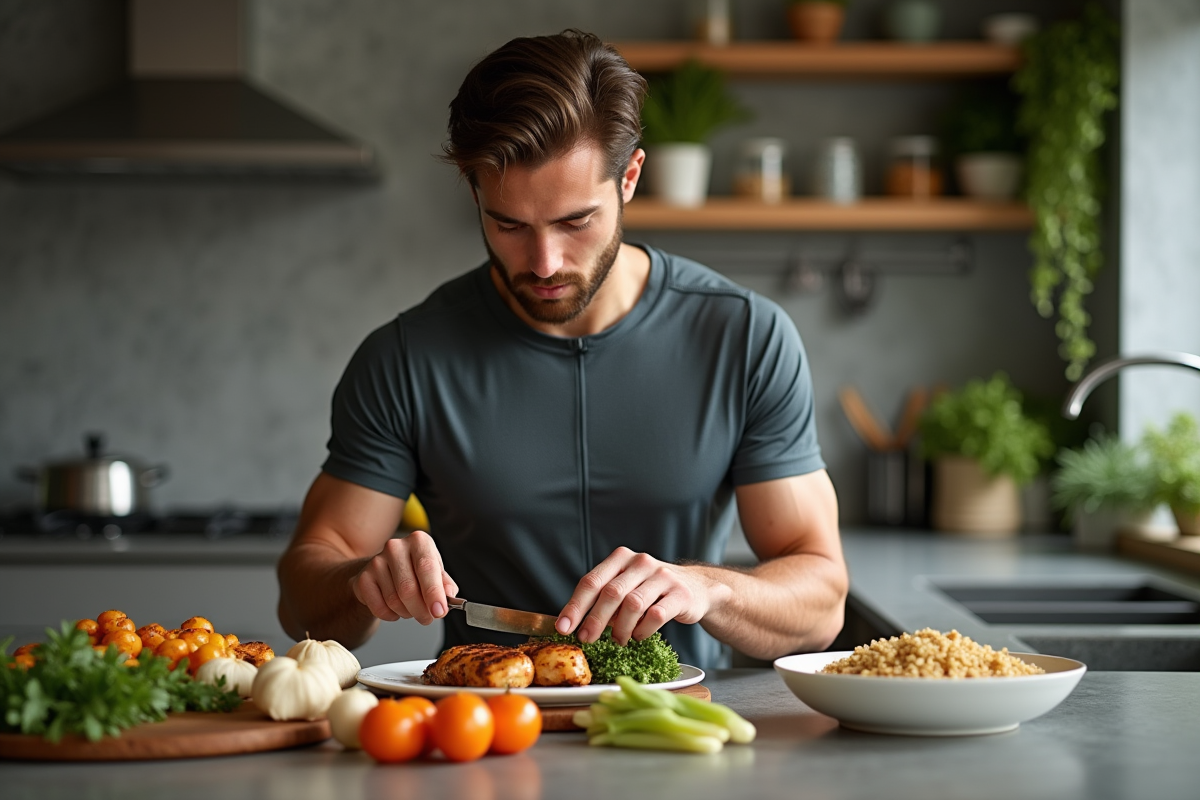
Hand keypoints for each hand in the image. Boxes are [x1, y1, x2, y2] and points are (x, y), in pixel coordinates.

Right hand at [351, 530, 458, 625]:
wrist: (385, 571)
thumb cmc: (415, 571)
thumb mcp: (436, 573)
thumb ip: (445, 585)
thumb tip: (449, 597)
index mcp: (419, 541)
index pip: (427, 568)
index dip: (434, 593)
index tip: (439, 611)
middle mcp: (396, 547)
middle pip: (408, 588)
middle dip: (421, 610)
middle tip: (427, 618)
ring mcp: (376, 562)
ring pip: (394, 601)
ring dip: (407, 613)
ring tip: (411, 608)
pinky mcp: (363, 578)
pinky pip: (379, 608)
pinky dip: (391, 615)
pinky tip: (395, 609)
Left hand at [556, 547, 713, 644]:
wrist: (697, 589)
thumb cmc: (651, 591)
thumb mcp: (626, 586)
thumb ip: (603, 599)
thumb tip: (575, 624)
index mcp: (621, 558)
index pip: (592, 581)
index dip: (575, 606)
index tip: (563, 627)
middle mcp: (641, 562)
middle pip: (611, 593)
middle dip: (595, 620)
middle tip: (586, 639)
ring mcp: (663, 576)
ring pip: (633, 605)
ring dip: (621, 628)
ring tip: (618, 640)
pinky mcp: (680, 593)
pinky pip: (655, 615)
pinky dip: (642, 630)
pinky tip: (639, 635)